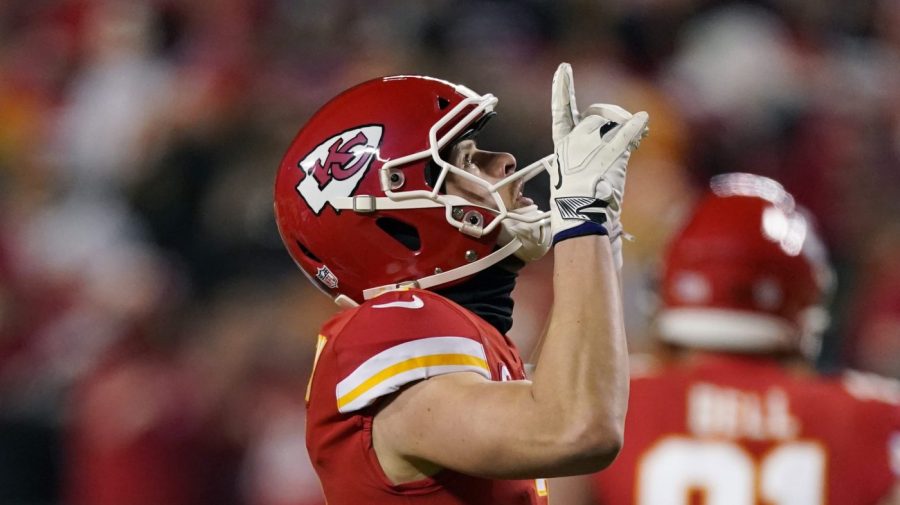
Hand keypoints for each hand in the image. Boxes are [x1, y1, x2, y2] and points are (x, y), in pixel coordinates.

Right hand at [548, 63, 647, 253]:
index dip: (562, 89)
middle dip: (613, 120)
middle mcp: (575, 139)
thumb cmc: (577, 202)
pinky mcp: (610, 154)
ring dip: (627, 126)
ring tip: (637, 138)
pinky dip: (636, 127)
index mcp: (562, 145)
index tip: (564, 68)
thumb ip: (586, 155)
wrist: (579, 215)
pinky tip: (644, 118)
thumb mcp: (572, 174)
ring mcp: (592, 145)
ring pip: (614, 123)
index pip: (561, 111)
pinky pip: (625, 135)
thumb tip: (611, 146)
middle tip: (628, 128)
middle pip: (597, 116)